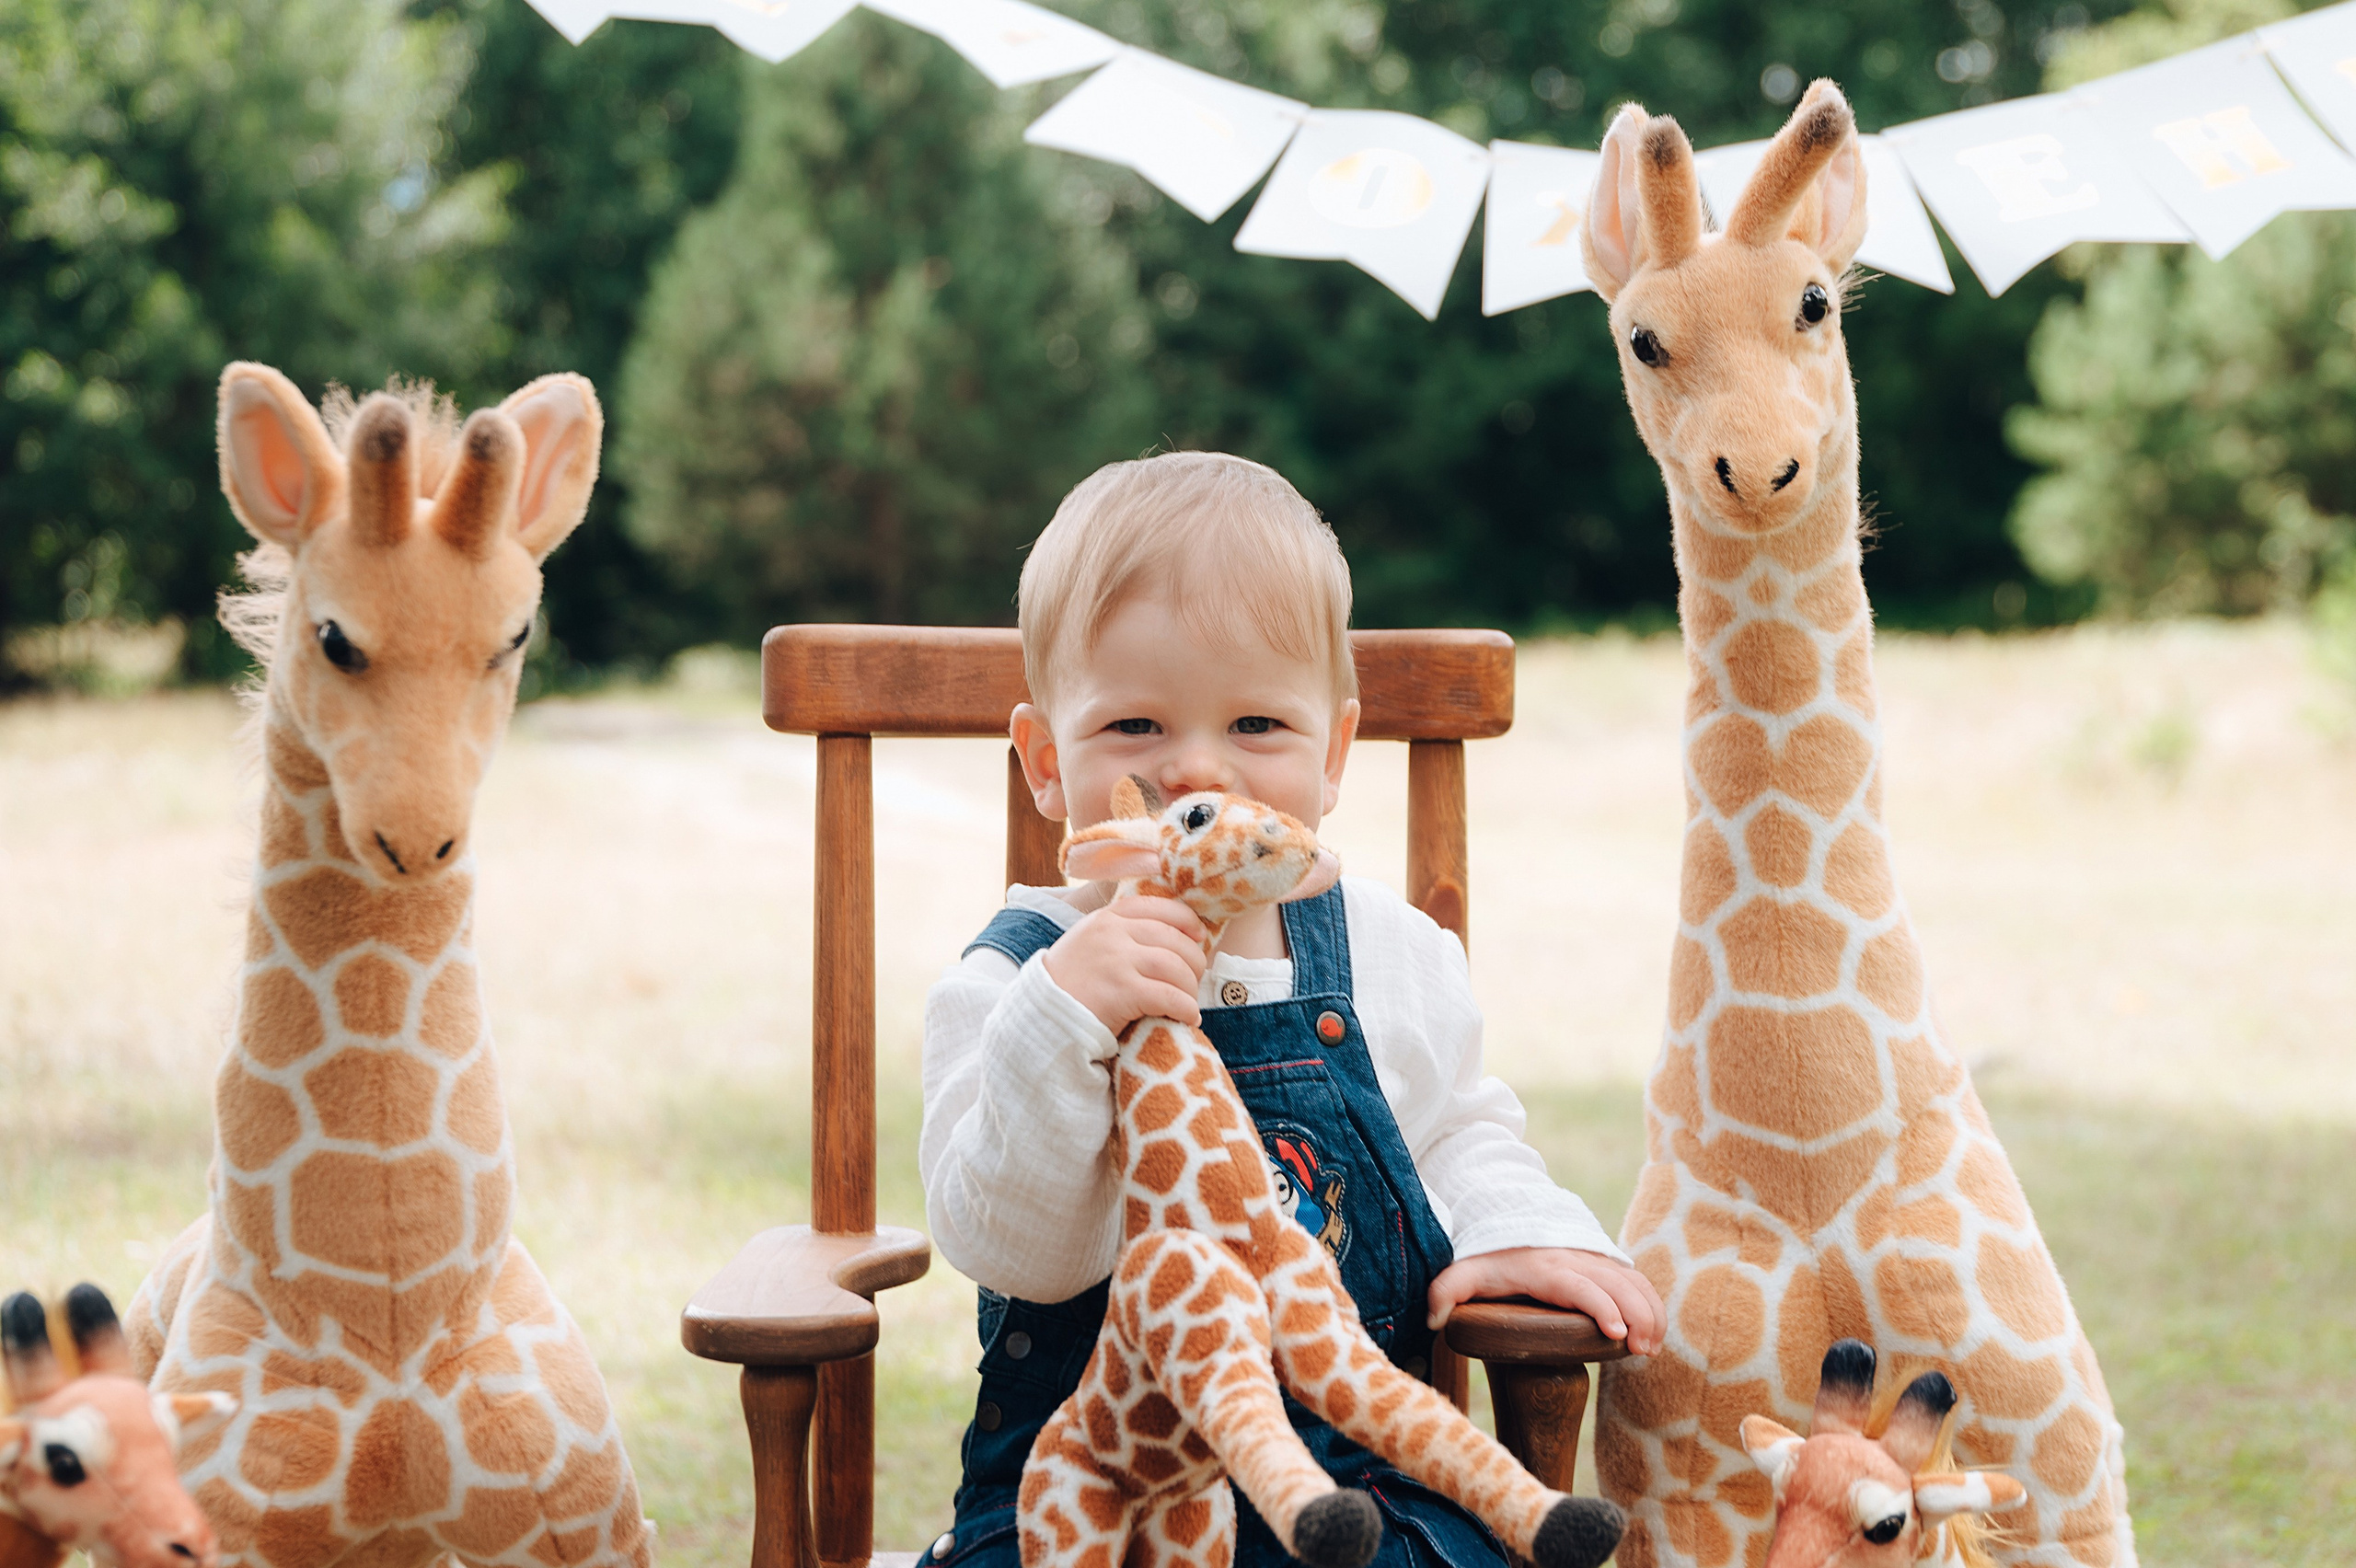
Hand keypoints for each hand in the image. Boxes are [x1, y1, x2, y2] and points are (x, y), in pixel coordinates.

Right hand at [1043, 896, 1208, 1034]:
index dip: (1186, 920)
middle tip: (1193, 979)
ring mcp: (1116, 960)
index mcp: (1106, 917)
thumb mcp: (1088, 942)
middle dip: (1193, 961)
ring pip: (1175, 967)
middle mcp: (1112, 933)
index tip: (1199, 936)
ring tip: (1189, 1002)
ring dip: (1190, 988)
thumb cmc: (1069, 984)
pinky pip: (1169, 996)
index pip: (1158, 906)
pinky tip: (1187, 1017)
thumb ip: (1119, 932)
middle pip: (1173, 939)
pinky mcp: (1122, 991)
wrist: (1042, 1016)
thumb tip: (1168, 934)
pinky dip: (1185, 1008)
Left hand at [1426, 1246, 1665, 1356]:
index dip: (1599, 1307)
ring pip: (1632, 1283)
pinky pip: (1637, 1281)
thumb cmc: (1489, 1258)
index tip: (1615, 1333)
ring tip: (1650, 1349)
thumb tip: (1432, 1319)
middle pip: (1615, 1285)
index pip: (1578, 1286)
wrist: (1511, 1222)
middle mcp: (1576, 1262)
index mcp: (1545, 1268)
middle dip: (1635, 1316)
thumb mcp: (1465, 1271)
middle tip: (1642, 1350)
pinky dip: (1651, 1305)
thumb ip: (1446, 1291)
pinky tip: (1655, 1336)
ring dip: (1648, 1313)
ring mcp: (1595, 1263)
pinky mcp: (1607, 1267)